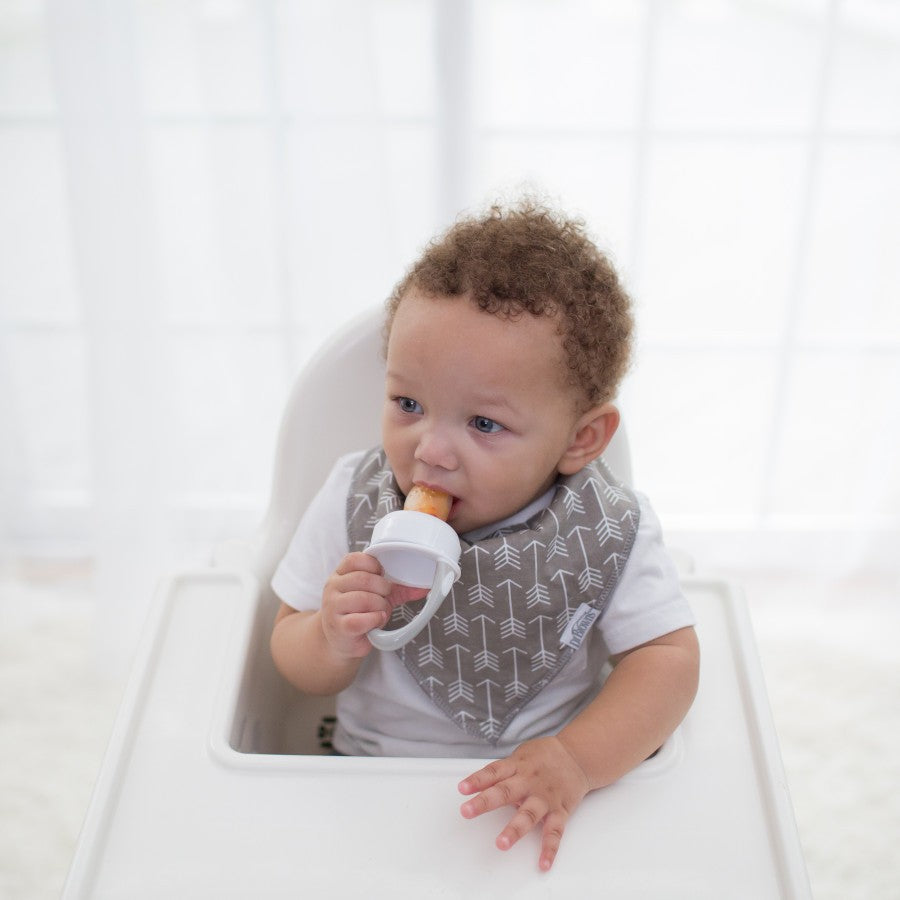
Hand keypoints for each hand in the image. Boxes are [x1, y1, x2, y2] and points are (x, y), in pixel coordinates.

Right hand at [321, 552, 426, 658]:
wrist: (341, 640)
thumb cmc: (359, 613)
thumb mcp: (377, 595)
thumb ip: (398, 588)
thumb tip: (424, 587)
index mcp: (340, 574)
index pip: (354, 559)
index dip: (373, 565)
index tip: (381, 575)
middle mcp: (333, 587)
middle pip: (363, 579)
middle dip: (382, 589)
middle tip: (385, 597)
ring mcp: (333, 607)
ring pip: (364, 599)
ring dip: (380, 606)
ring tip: (380, 612)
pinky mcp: (339, 626)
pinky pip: (361, 620)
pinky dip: (375, 620)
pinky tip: (376, 621)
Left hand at [458, 736, 589, 870]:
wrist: (577, 756)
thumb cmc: (543, 756)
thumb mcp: (520, 756)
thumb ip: (503, 773)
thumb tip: (480, 787)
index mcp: (518, 766)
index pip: (493, 772)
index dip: (477, 780)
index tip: (462, 788)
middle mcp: (530, 781)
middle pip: (505, 792)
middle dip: (485, 802)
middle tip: (467, 811)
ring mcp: (545, 797)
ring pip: (529, 814)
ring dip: (514, 830)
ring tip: (501, 843)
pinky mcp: (560, 811)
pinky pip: (554, 832)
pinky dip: (550, 849)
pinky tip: (543, 863)